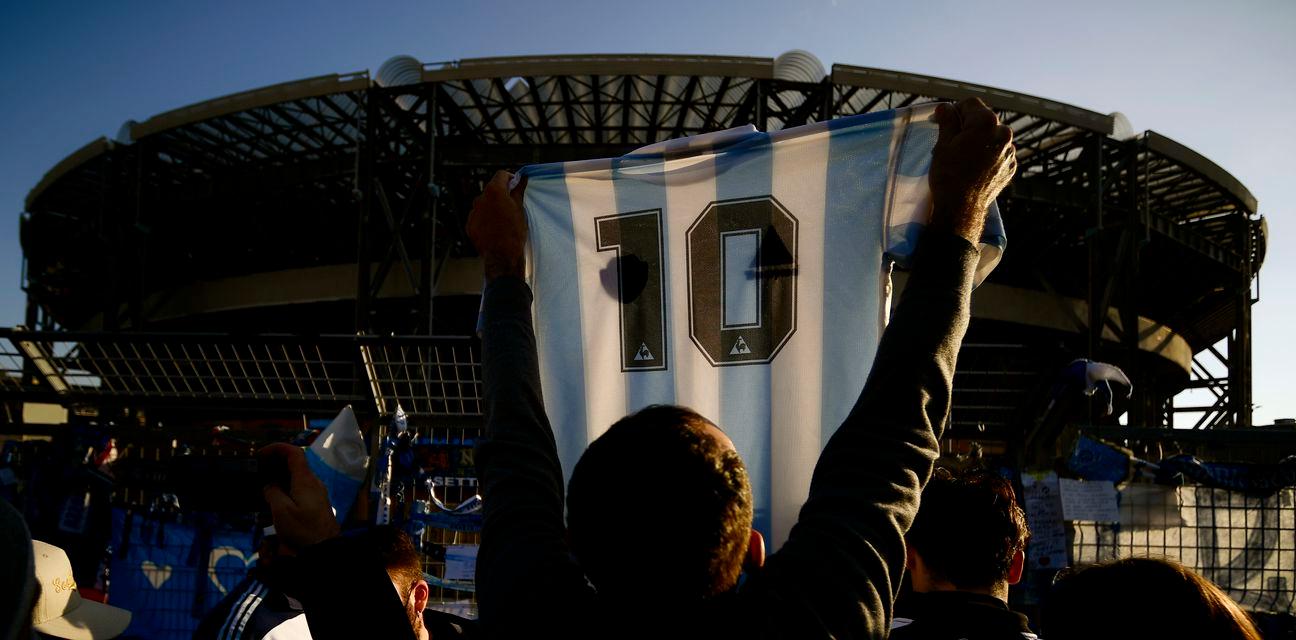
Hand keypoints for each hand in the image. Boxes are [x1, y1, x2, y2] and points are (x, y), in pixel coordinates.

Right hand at [259, 443, 339, 547]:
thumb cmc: (304, 530)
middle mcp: (312, 484)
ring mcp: (315, 495)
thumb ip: (272, 493)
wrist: (323, 550)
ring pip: (293, 483)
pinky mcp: (315, 506)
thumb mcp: (282, 511)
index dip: (277, 448)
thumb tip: (269, 485)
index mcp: (305, 480)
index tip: (260, 454)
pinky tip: (271, 516)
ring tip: (261, 504)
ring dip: (275, 489)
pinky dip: (283, 500)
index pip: (294, 453)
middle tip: (256, 478)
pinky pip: (297, 496)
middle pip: (292, 468)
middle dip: (272, 471)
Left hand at [467, 171, 528, 280]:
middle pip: (491, 190)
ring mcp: (473, 212)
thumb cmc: (514, 231)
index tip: (516, 186)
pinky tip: (494, 229)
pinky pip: (478, 217)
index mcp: (494, 191)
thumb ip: (518, 190)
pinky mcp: (469, 225)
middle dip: (500, 194)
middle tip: (511, 206)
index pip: (501, 175)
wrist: (502, 256)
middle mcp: (480, 199)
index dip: (510, 179)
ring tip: (503, 221)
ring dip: (492, 207)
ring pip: (484, 204)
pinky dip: (485, 219)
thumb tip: (521, 178)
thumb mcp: (520, 209)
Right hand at [928, 98, 1016, 243]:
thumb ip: (947, 120)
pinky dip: (988, 155)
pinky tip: (974, 167)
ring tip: (964, 157)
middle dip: (968, 126)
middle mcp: (1004, 133)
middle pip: (984, 119)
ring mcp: (1010, 151)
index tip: (944, 122)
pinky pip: (999, 153)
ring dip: (980, 140)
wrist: (961, 208)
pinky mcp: (1011, 166)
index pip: (970, 104)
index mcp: (986, 122)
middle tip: (952, 141)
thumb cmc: (949, 174)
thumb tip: (946, 107)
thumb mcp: (943, 144)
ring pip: (992, 136)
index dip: (955, 110)